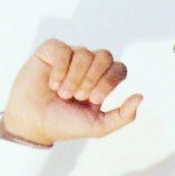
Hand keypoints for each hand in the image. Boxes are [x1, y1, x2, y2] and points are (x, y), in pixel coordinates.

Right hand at [0, 39, 143, 144]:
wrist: (34, 124)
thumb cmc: (64, 124)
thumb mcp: (98, 126)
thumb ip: (123, 116)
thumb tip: (140, 96)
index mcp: (102, 81)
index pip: (119, 68)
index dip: (109, 81)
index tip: (93, 99)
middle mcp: (87, 66)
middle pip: (105, 56)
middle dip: (93, 78)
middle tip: (79, 96)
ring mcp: (69, 57)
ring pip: (83, 52)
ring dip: (74, 77)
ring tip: (63, 93)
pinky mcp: (50, 52)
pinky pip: (62, 48)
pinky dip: (59, 68)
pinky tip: (52, 83)